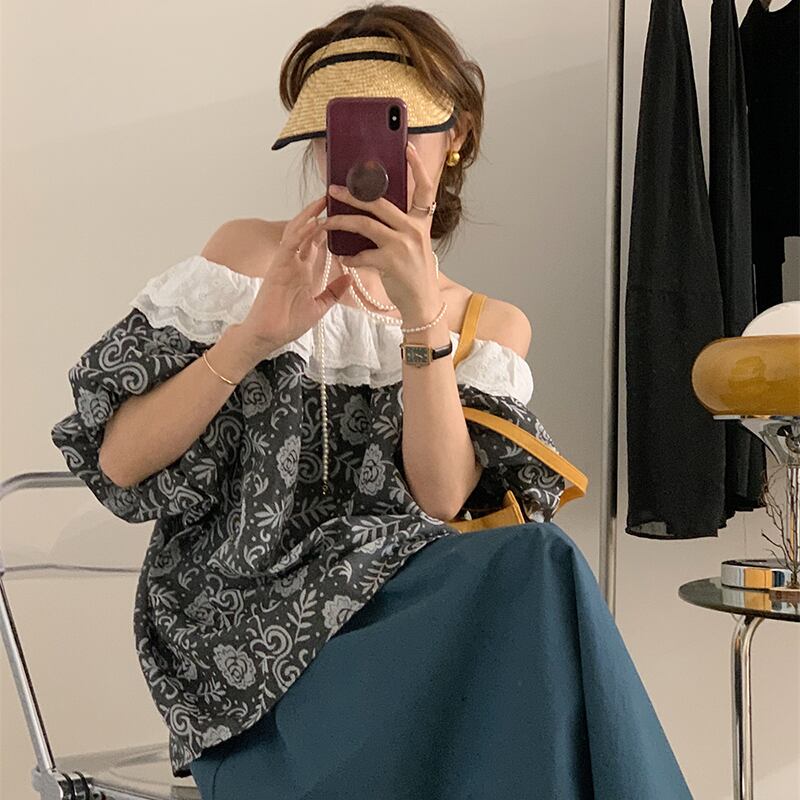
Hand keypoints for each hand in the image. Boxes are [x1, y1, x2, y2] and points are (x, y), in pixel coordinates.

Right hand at [238, 195, 352, 354]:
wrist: (269, 336)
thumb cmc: (288, 324)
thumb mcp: (319, 307)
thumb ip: (333, 292)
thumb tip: (350, 278)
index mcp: (303, 271)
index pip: (317, 243)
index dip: (328, 227)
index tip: (343, 214)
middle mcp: (294, 262)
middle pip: (306, 231)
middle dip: (318, 214)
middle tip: (334, 198)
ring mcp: (285, 263)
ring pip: (297, 232)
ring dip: (309, 216)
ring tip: (323, 201)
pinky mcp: (278, 267)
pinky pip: (289, 244)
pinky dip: (301, 232)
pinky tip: (313, 222)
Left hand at [320, 141, 441, 323]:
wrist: (422, 304)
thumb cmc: (414, 275)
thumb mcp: (414, 245)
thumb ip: (399, 227)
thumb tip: (373, 211)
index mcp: (421, 222)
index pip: (424, 187)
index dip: (417, 166)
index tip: (407, 148)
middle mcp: (414, 229)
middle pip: (380, 202)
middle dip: (353, 194)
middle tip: (334, 189)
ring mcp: (403, 245)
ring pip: (365, 224)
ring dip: (341, 221)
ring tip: (327, 221)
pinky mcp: (391, 262)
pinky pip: (362, 254)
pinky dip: (350, 257)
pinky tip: (345, 259)